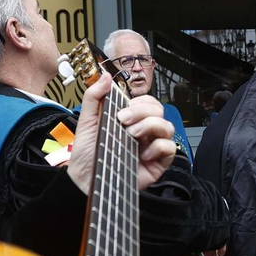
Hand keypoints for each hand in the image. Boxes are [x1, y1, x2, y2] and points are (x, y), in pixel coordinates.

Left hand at [68, 73, 176, 193]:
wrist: (84, 179)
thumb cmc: (87, 153)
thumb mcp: (87, 121)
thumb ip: (94, 97)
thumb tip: (106, 75)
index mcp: (131, 120)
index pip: (148, 102)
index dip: (140, 101)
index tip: (122, 109)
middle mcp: (145, 132)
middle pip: (160, 111)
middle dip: (143, 112)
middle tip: (123, 121)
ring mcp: (152, 147)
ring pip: (168, 126)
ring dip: (150, 125)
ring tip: (131, 135)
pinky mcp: (158, 164)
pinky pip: (170, 148)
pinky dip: (158, 147)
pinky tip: (141, 154)